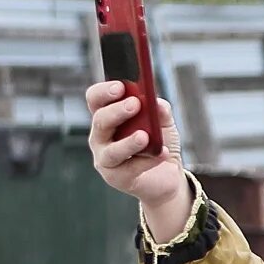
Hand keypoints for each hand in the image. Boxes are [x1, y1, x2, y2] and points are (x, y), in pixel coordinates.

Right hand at [86, 80, 190, 241]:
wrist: (167, 175)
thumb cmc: (159, 144)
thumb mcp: (163, 124)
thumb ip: (161, 111)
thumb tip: (157, 103)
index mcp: (107, 116)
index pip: (95, 99)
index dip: (104, 91)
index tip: (121, 86)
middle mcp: (100, 136)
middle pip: (100, 121)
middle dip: (116, 111)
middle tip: (134, 104)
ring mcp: (105, 158)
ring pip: (111, 150)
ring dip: (128, 142)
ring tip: (144, 136)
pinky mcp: (117, 178)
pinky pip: (130, 169)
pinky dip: (148, 161)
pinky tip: (162, 154)